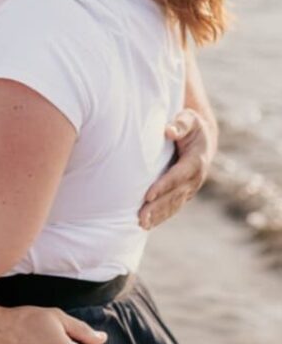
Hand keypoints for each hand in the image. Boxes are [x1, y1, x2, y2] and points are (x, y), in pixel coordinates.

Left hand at [138, 107, 213, 229]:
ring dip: (158, 216)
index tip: (148, 195)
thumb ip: (180, 123)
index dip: (164, 186)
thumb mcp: (189, 119)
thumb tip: (169, 130)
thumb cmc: (191, 126)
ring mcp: (190, 189)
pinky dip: (161, 217)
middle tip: (141, 217)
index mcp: (196, 161)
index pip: (178, 176)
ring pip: (173, 205)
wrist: (203, 139)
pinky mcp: (184, 194)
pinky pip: (172, 207)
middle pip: (174, 196)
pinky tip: (147, 225)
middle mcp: (195, 179)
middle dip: (158, 207)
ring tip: (141, 224)